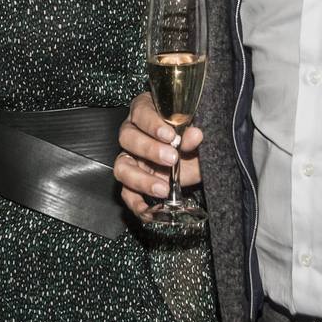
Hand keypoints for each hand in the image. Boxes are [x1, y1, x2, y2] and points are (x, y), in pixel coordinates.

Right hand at [113, 93, 201, 221]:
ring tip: (163, 188)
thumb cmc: (192, 136)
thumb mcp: (196, 133)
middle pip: (127, 138)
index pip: (141, 113)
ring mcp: (131, 158)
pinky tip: (148, 210)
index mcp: (147, 112)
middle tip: (172, 158)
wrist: (199, 156)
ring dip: (140, 178)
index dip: (152, 124)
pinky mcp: (134, 182)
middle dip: (149, 149)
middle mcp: (133, 133)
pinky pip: (127, 193)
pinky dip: (135, 203)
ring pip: (122, 166)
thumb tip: (195, 135)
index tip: (170, 135)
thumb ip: (194, 135)